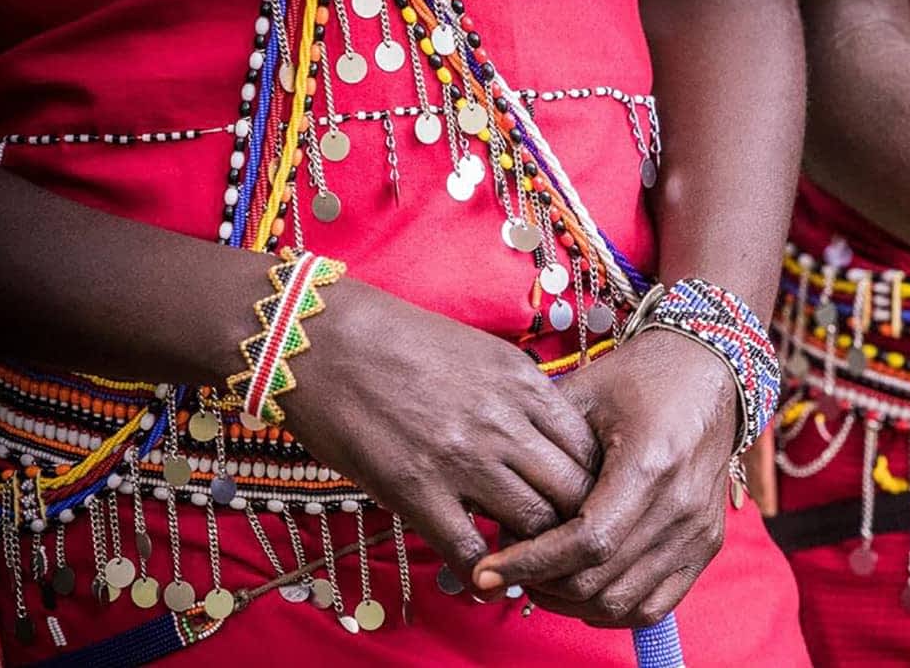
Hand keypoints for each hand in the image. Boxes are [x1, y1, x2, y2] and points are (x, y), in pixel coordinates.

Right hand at [282, 280, 597, 586]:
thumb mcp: (480, 352)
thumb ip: (519, 394)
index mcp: (522, 383)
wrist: (319, 338)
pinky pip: (471, 550)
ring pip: (535, 522)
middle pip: (574, 490)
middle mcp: (503, 421)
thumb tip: (548, 434)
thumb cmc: (395, 340)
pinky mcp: (416, 490)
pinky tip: (479, 570)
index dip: (590, 479)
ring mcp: (462, 457)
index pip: (588, 447)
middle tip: (560, 534)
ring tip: (521, 552)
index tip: (576, 495)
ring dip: (532, 545)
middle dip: (573, 518)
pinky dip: (482, 569)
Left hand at [471, 331, 736, 627]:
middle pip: (599, 580)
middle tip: (507, 568)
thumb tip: (497, 507)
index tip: (489, 568)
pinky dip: (612, 608)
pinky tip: (580, 590)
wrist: (707, 373)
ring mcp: (698, 530)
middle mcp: (681, 506)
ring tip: (538, 578)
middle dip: (542, 584)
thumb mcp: (583, 396)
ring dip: (571, 602)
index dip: (532, 563)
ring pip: (623, 602)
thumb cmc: (640, 378)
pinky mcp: (706, 544)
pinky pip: (655, 605)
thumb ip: (541, 448)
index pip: (587, 542)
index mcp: (651, 464)